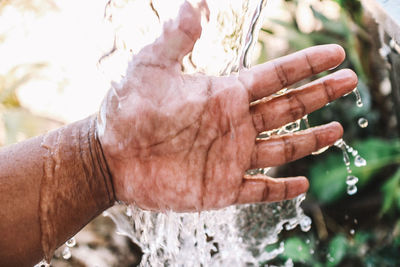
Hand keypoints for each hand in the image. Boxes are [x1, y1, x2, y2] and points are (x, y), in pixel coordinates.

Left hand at [97, 2, 356, 211]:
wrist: (109, 156)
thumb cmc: (127, 110)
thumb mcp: (150, 67)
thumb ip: (177, 38)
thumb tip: (195, 3)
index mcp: (225, 95)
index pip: (276, 76)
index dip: (306, 65)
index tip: (335, 54)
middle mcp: (234, 124)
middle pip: (288, 107)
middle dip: (319, 94)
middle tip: (349, 81)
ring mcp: (230, 157)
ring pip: (281, 148)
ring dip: (310, 140)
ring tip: (337, 130)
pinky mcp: (221, 188)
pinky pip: (259, 189)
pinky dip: (281, 190)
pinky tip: (301, 185)